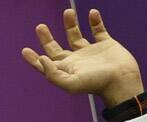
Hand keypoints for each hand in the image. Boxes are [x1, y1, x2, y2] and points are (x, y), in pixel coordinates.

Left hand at [21, 9, 142, 106]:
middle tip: (39, 26)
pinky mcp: (106, 44)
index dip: (34, 59)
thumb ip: (53, 74)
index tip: (24, 50)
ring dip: (70, 24)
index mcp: (66, 69)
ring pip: (76, 35)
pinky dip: (95, 21)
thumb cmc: (96, 84)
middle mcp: (76, 60)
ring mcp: (91, 52)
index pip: (46, 63)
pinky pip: (98, 29)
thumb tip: (41, 58)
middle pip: (56, 48)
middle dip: (47, 38)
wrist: (122, 81)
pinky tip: (92, 13)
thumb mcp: (71, 83)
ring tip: (68, 12)